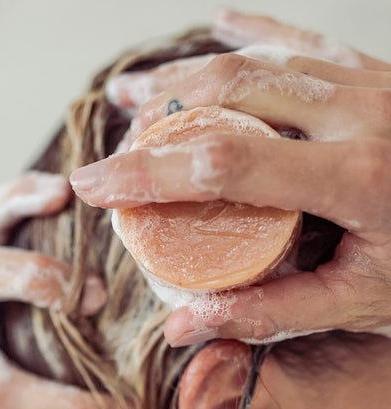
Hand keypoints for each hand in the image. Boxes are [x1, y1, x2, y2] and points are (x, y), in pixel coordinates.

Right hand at [70, 14, 390, 345]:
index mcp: (359, 175)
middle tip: (113, 147)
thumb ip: (265, 312)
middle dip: (155, 122)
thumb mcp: (356, 303)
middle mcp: (362, 112)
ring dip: (184, 78)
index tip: (95, 183)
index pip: (224, 163)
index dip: (148, 172)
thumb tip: (181, 328)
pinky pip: (296, 39)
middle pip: (228, 95)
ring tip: (135, 96)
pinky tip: (213, 27)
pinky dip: (247, 30)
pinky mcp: (368, 73)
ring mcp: (367, 82)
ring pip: (253, 61)